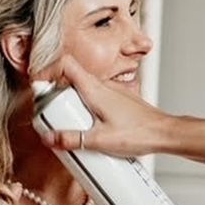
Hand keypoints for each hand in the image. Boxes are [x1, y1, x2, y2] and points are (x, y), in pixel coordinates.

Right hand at [38, 56, 172, 156]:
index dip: (48, 71)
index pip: (65, 64)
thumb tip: (50, 138)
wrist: (166, 134)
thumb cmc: (139, 132)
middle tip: (53, 114)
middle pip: (71, 78)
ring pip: (85, 90)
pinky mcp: (120, 102)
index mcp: (95, 88)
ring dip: (74, 103)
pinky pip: (97, 99)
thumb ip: (73, 139)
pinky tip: (91, 129)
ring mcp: (113, 92)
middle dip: (58, 94)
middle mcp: (104, 86)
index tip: (38, 86)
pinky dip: (88, 109)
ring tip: (72, 125)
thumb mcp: (100, 140)